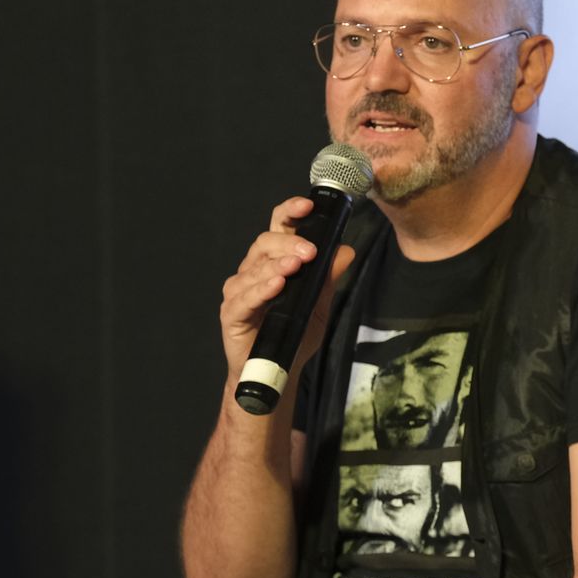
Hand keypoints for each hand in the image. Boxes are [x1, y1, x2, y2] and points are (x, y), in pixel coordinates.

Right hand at [219, 196, 354, 376]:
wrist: (277, 372)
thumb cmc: (293, 335)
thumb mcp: (318, 305)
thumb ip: (328, 278)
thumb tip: (346, 250)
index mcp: (273, 262)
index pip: (278, 227)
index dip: (289, 211)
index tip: (307, 204)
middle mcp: (253, 271)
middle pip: (265, 243)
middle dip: (288, 243)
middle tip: (309, 252)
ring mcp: (240, 291)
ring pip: (255, 269)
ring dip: (276, 265)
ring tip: (295, 266)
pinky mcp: (231, 313)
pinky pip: (244, 298)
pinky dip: (261, 290)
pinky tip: (276, 285)